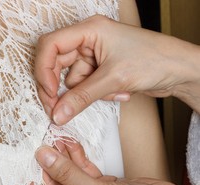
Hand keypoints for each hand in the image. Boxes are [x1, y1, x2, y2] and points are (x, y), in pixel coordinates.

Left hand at [11, 145, 199, 184]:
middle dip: (42, 169)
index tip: (18, 183)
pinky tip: (68, 143)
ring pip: (65, 176)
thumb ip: (68, 174)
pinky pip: (80, 170)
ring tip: (52, 138)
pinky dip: (75, 157)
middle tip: (37, 147)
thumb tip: (43, 157)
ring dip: (59, 158)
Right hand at [35, 15, 199, 124]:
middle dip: (59, 89)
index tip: (49, 93)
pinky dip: (99, 94)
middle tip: (59, 110)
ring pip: (71, 80)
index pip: (50, 45)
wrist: (181, 70)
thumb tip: (57, 114)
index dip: (44, 70)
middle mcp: (88, 40)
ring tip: (113, 91)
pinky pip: (85, 87)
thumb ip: (81, 98)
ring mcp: (93, 55)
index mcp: (89, 30)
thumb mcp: (114, 79)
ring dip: (88, 93)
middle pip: (56, 64)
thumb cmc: (156, 60)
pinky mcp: (100, 69)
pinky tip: (119, 92)